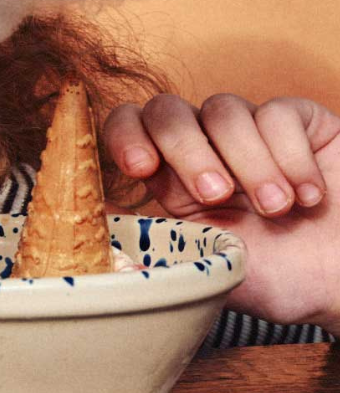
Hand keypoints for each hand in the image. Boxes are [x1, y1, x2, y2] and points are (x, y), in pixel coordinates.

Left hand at [102, 94, 339, 331]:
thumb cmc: (281, 282)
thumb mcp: (204, 270)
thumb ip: (151, 241)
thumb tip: (83, 217)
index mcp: (170, 178)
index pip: (128, 128)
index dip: (125, 136)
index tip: (141, 168)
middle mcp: (206, 147)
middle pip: (167, 110)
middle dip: (187, 150)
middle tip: (218, 196)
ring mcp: (254, 131)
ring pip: (225, 110)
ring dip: (249, 162)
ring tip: (278, 210)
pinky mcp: (303, 124)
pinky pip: (280, 113)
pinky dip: (292, 156)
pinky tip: (309, 196)